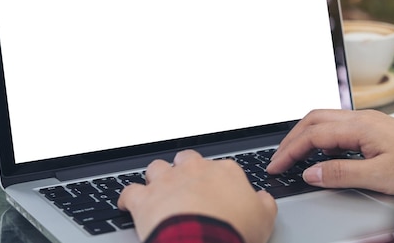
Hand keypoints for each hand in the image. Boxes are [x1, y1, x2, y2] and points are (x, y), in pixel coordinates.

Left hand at [118, 149, 276, 242]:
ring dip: (157, 178)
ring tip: (159, 192)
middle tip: (187, 187)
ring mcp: (168, 181)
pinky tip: (130, 205)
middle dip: (185, 170)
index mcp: (225, 171)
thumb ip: (264, 204)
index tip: (218, 192)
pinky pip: (130, 191)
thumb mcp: (264, 219)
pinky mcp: (145, 198)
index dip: (218, 181)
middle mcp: (195, 169)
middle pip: (186, 159)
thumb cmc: (233, 230)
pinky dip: (128, 198)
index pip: (221, 167)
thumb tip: (263, 199)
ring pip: (157, 168)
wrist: (203, 242)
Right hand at [267, 109, 393, 194]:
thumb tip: (310, 172)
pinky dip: (317, 134)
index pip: (313, 135)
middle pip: (312, 120)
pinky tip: (317, 149)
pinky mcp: (371, 125)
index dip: (290, 151)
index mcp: (359, 126)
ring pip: (323, 119)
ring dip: (303, 134)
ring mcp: (365, 119)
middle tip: (277, 159)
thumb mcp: (379, 176)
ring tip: (291, 154)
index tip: (276, 166)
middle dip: (290, 138)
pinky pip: (335, 124)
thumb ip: (341, 173)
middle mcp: (360, 117)